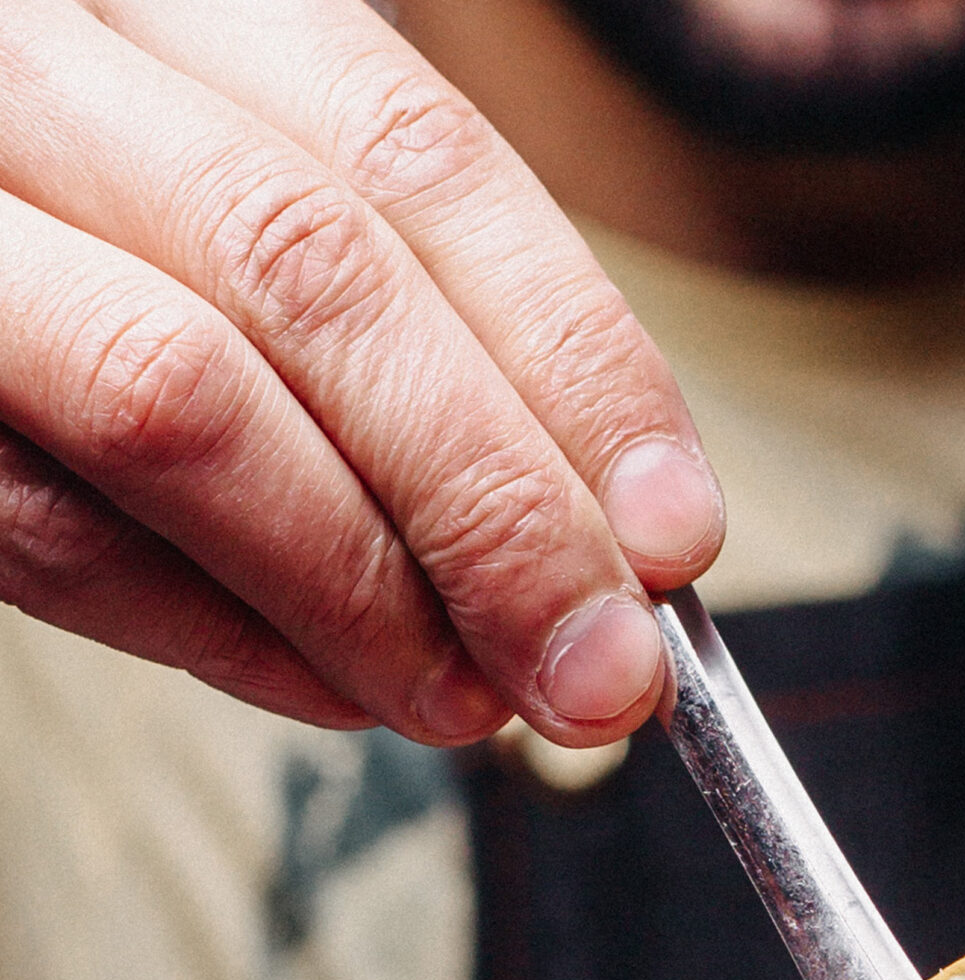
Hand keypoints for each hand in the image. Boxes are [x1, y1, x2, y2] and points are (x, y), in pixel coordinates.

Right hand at [0, 0, 722, 742]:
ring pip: (183, 401)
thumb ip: (403, 332)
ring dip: (368, 593)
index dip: (572, 359)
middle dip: (495, 504)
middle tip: (603, 669)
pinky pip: (56, 533)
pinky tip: (334, 689)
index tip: (678, 533)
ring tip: (476, 702)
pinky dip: (222, 640)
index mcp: (169, 1)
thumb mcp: (239, 216)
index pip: (414, 155)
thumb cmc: (80, 252)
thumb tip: (607, 547)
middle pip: (313, 273)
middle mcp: (37, 72)